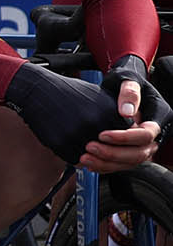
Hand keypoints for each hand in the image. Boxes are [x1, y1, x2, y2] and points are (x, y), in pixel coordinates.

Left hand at [86, 56, 169, 171]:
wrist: (122, 86)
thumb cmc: (127, 80)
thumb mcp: (128, 79)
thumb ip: (129, 92)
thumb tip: (126, 113)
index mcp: (160, 116)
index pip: (146, 135)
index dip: (124, 138)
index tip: (102, 134)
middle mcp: (155, 134)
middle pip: (139, 153)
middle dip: (113, 154)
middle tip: (90, 147)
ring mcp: (144, 144)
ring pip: (130, 162)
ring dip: (107, 164)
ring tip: (85, 158)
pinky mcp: (132, 149)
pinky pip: (122, 164)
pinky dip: (105, 167)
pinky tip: (89, 164)